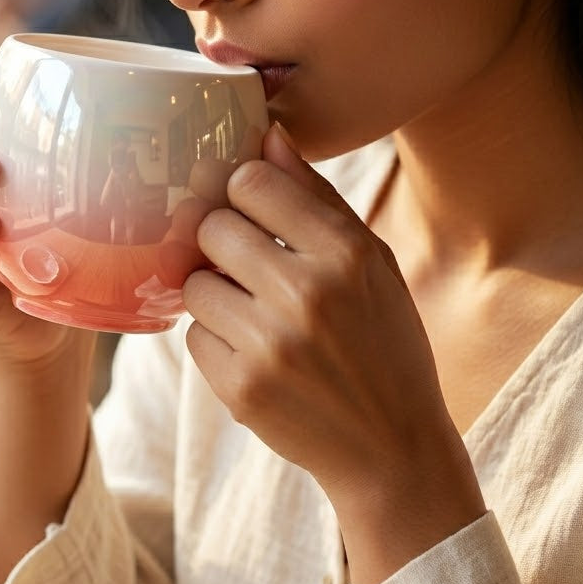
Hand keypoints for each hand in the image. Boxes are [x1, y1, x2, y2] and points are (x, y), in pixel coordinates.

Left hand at [182, 124, 483, 583]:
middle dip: (220, 241)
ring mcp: (269, 344)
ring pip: (193, 284)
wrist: (390, 449)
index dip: (240, 191)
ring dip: (213, 294)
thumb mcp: (372, 263)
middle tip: (244, 264)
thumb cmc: (383, 343)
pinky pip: (192, 337)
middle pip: (211, 227)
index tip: (246, 207)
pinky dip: (215, 342)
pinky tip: (254, 355)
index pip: (251, 181)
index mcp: (346, 253)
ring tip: (253, 314)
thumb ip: (315, 198)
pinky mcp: (239, 388)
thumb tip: (266, 134)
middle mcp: (307, 293)